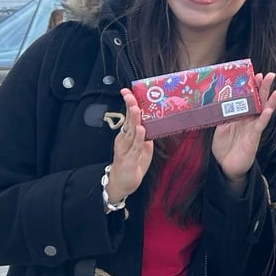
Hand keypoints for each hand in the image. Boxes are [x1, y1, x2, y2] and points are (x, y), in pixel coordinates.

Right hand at [108, 88, 154, 202]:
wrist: (121, 184)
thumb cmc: (133, 164)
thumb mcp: (142, 148)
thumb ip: (146, 136)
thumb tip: (153, 126)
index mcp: (127, 135)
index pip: (128, 117)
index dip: (128, 104)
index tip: (126, 91)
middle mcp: (125, 140)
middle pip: (128, 121)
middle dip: (130, 107)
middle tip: (130, 96)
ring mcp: (126, 149)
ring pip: (131, 131)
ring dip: (134, 119)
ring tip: (136, 108)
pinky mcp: (131, 159)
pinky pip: (136, 147)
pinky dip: (139, 138)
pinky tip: (141, 130)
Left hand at [210, 72, 275, 183]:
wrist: (224, 167)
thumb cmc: (224, 148)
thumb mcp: (220, 127)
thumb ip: (223, 115)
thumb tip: (221, 101)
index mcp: (241, 116)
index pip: (249, 99)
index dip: (253, 87)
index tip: (256, 75)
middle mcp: (249, 120)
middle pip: (259, 101)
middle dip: (264, 88)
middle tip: (269, 75)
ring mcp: (253, 128)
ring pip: (264, 112)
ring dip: (270, 101)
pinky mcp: (253, 138)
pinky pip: (260, 126)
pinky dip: (264, 117)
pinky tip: (269, 109)